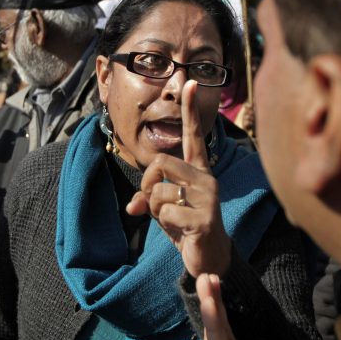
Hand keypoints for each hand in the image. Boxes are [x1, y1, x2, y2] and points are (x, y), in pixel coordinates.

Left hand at [126, 80, 230, 276]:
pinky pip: (165, 211)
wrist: (209, 257)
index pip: (194, 136)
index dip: (190, 110)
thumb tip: (132, 206)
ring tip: (170, 219)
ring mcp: (207, 197)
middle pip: (160, 163)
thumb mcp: (162, 208)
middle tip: (152, 202)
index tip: (191, 81)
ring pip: (159, 190)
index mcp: (199, 170)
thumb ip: (147, 198)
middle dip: (147, 184)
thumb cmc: (185, 226)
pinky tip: (179, 230)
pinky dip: (162, 223)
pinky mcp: (204, 218)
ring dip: (153, 208)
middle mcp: (206, 178)